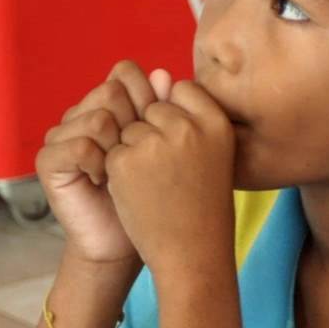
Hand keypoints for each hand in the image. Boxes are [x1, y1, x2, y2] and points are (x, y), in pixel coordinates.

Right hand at [35, 62, 173, 265]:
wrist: (129, 240)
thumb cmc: (150, 193)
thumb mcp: (161, 145)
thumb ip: (160, 109)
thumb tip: (164, 73)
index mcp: (104, 104)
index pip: (125, 73)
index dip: (147, 99)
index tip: (157, 135)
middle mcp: (78, 114)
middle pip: (111, 91)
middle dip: (133, 125)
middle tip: (135, 159)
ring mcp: (59, 135)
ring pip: (99, 119)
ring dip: (118, 150)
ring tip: (119, 173)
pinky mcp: (47, 160)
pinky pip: (82, 146)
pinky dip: (100, 165)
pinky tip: (103, 181)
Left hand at [103, 81, 236, 277]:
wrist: (192, 255)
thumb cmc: (204, 205)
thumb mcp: (210, 153)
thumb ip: (187, 112)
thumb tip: (157, 72)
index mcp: (216, 121)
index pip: (181, 90)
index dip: (175, 121)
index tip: (186, 153)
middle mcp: (188, 126)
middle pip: (151, 109)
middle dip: (152, 137)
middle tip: (170, 177)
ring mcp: (155, 142)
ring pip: (129, 129)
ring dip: (134, 155)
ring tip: (156, 187)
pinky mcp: (125, 161)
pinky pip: (112, 151)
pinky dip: (119, 173)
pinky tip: (139, 195)